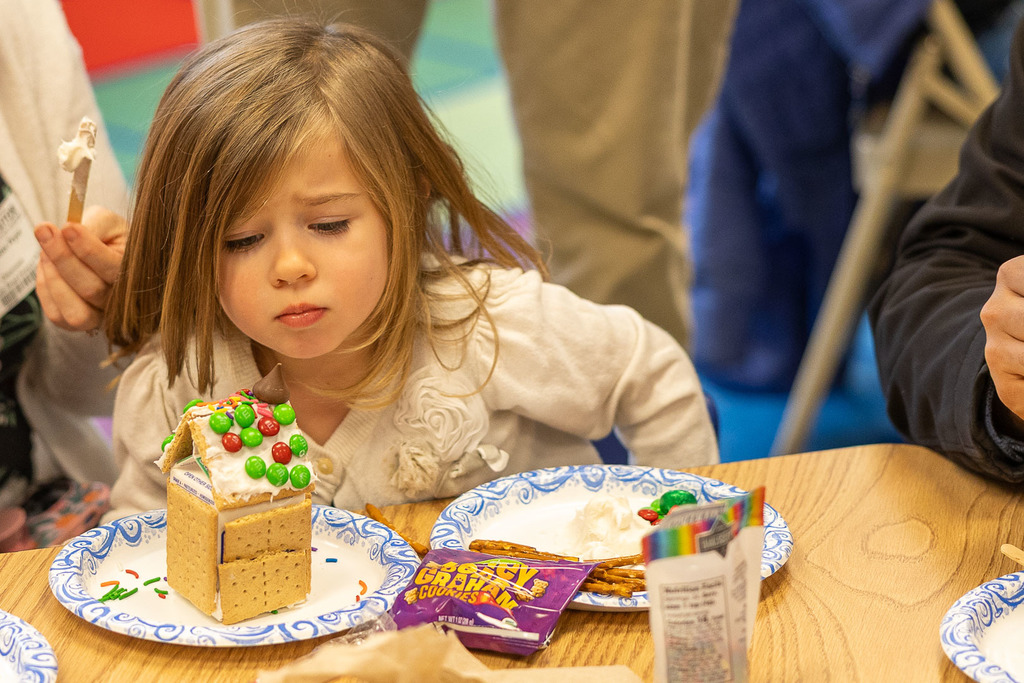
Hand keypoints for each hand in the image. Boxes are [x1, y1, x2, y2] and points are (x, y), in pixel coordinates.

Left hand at [34, 205, 125, 331]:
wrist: (101, 250)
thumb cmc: (107, 236)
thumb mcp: (107, 221)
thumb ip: (96, 224)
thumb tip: (69, 232)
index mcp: (135, 273)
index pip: (113, 268)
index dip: (88, 249)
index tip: (67, 228)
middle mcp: (122, 301)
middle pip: (91, 289)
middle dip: (62, 258)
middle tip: (44, 230)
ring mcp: (101, 316)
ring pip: (76, 311)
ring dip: (54, 278)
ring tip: (45, 251)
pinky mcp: (77, 323)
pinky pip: (57, 315)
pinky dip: (46, 288)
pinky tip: (47, 267)